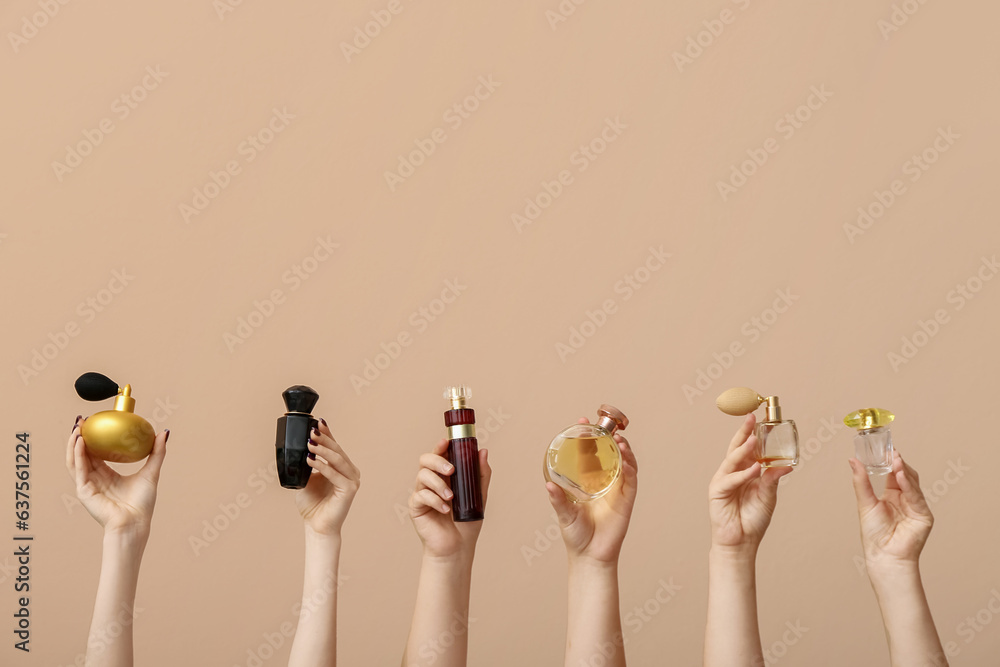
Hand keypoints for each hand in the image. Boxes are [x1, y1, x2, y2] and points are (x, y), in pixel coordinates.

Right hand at [65, 416, 167, 535]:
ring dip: (74, 442)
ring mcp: (87, 485)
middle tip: (82, 419)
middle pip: (82, 454)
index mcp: (107, 475)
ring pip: (75, 460)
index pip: (96, 452)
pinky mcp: (84, 491)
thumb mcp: (151, 472)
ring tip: (77, 427)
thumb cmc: (142, 503)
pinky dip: (77, 454)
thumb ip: (157, 453)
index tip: (94, 421)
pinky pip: (78, 469)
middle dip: (79, 436)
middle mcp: (95, 479)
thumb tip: (164, 432)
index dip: (93, 437)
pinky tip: (80, 441)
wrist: (135, 523)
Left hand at [296, 419, 360, 536]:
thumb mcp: (307, 478)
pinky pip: (335, 474)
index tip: (319, 422)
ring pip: (337, 459)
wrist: (316, 525)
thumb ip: (308, 464)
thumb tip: (301, 446)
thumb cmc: (312, 504)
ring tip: (310, 444)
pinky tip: (311, 460)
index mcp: (342, 467)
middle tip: (312, 431)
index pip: (335, 447)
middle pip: (337, 450)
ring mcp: (352, 480)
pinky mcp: (350, 489)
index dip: (328, 434)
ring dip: (322, 450)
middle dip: (324, 439)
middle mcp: (350, 472)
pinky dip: (322, 466)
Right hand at [408, 439, 491, 559]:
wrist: (458, 547)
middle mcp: (431, 482)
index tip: (446, 442)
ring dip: (438, 483)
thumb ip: (480, 474)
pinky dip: (434, 500)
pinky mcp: (416, 507)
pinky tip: (445, 509)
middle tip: (451, 471)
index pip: (439, 455)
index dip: (440, 446)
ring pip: (422, 476)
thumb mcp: (479, 496)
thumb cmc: (467, 522)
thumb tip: (483, 452)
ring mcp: (422, 494)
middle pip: (425, 460)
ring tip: (451, 496)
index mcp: (445, 476)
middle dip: (437, 461)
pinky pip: (420, 496)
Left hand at [545, 419, 637, 564]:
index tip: (583, 422)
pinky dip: (630, 468)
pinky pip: (631, 481)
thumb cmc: (576, 535)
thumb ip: (558, 500)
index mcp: (588, 482)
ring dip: (624, 450)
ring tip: (618, 440)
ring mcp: (617, 490)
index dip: (588, 437)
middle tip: (603, 425)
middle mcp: (604, 483)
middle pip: (610, 454)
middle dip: (608, 437)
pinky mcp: (626, 501)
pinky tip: (626, 460)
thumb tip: (548, 485)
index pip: (590, 454)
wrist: (590, 556)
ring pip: (624, 463)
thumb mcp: (564, 514)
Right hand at [709, 414, 791, 554]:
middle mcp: (733, 473)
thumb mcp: (768, 497)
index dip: (754, 434)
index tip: (762, 419)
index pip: (749, 449)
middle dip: (744, 432)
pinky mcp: (717, 491)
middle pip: (737, 448)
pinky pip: (731, 479)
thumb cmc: (753, 520)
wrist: (741, 542)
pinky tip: (755, 469)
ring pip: (732, 459)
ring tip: (753, 438)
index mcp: (745, 472)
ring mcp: (724, 481)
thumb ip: (772, 480)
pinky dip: (743, 474)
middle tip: (751, 418)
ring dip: (743, 448)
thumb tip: (786, 466)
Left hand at [849, 450, 932, 569]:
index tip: (886, 447)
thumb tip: (853, 460)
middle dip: (899, 463)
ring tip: (895, 460)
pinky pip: (916, 496)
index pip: (894, 473)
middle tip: (891, 451)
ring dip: (904, 470)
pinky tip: (901, 475)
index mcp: (892, 495)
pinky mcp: (923, 515)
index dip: (890, 461)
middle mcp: (905, 499)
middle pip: (906, 475)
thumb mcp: (865, 502)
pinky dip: (909, 485)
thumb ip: (861, 481)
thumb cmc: (874, 534)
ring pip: (912, 483)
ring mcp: (916, 506)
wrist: (883, 555)